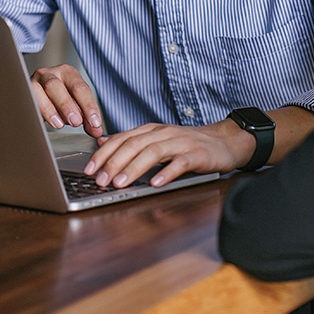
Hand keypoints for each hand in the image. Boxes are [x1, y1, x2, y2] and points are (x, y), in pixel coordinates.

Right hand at [30, 64, 103, 138]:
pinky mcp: (24, 93)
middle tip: (76, 122)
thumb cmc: (60, 99)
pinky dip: (38, 112)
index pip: (80, 88)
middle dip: (67, 105)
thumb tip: (96, 131)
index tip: (95, 122)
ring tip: (60, 124)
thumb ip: (86, 119)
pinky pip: (29, 102)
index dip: (88, 106)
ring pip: (39, 93)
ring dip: (51, 110)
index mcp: (68, 73)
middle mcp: (50, 74)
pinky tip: (43, 122)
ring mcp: (34, 82)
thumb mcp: (76, 106)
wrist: (38, 95)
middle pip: (56, 86)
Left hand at [84, 120, 253, 188]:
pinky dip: (167, 173)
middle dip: (114, 162)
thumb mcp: (158, 140)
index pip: (122, 138)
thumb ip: (133, 141)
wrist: (224, 141)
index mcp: (152, 130)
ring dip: (134, 168)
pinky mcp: (197, 155)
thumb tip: (102, 142)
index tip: (89, 168)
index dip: (104, 153)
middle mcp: (164, 133)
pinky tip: (156, 183)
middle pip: (134, 145)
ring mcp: (181, 143)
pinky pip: (180, 163)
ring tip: (120, 183)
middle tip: (100, 180)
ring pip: (153, 152)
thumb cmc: (188, 144)